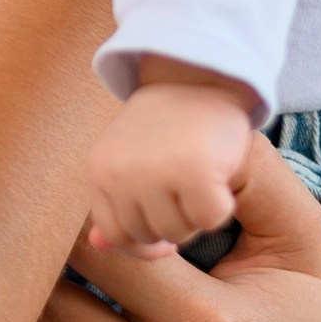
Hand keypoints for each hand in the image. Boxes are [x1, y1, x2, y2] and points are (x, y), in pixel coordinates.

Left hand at [83, 79, 256, 256]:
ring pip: (178, 232)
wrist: (198, 76)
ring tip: (199, 177)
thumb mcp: (130, 160)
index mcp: (99, 170)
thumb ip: (115, 203)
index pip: (117, 234)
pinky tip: (217, 177)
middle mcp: (119, 173)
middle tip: (185, 186)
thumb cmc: (167, 126)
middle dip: (171, 222)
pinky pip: (210, 219)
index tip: (166, 227)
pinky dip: (220, 205)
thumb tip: (99, 245)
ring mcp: (154, 173)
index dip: (145, 239)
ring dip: (195, 215)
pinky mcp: (194, 172)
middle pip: (148, 237)